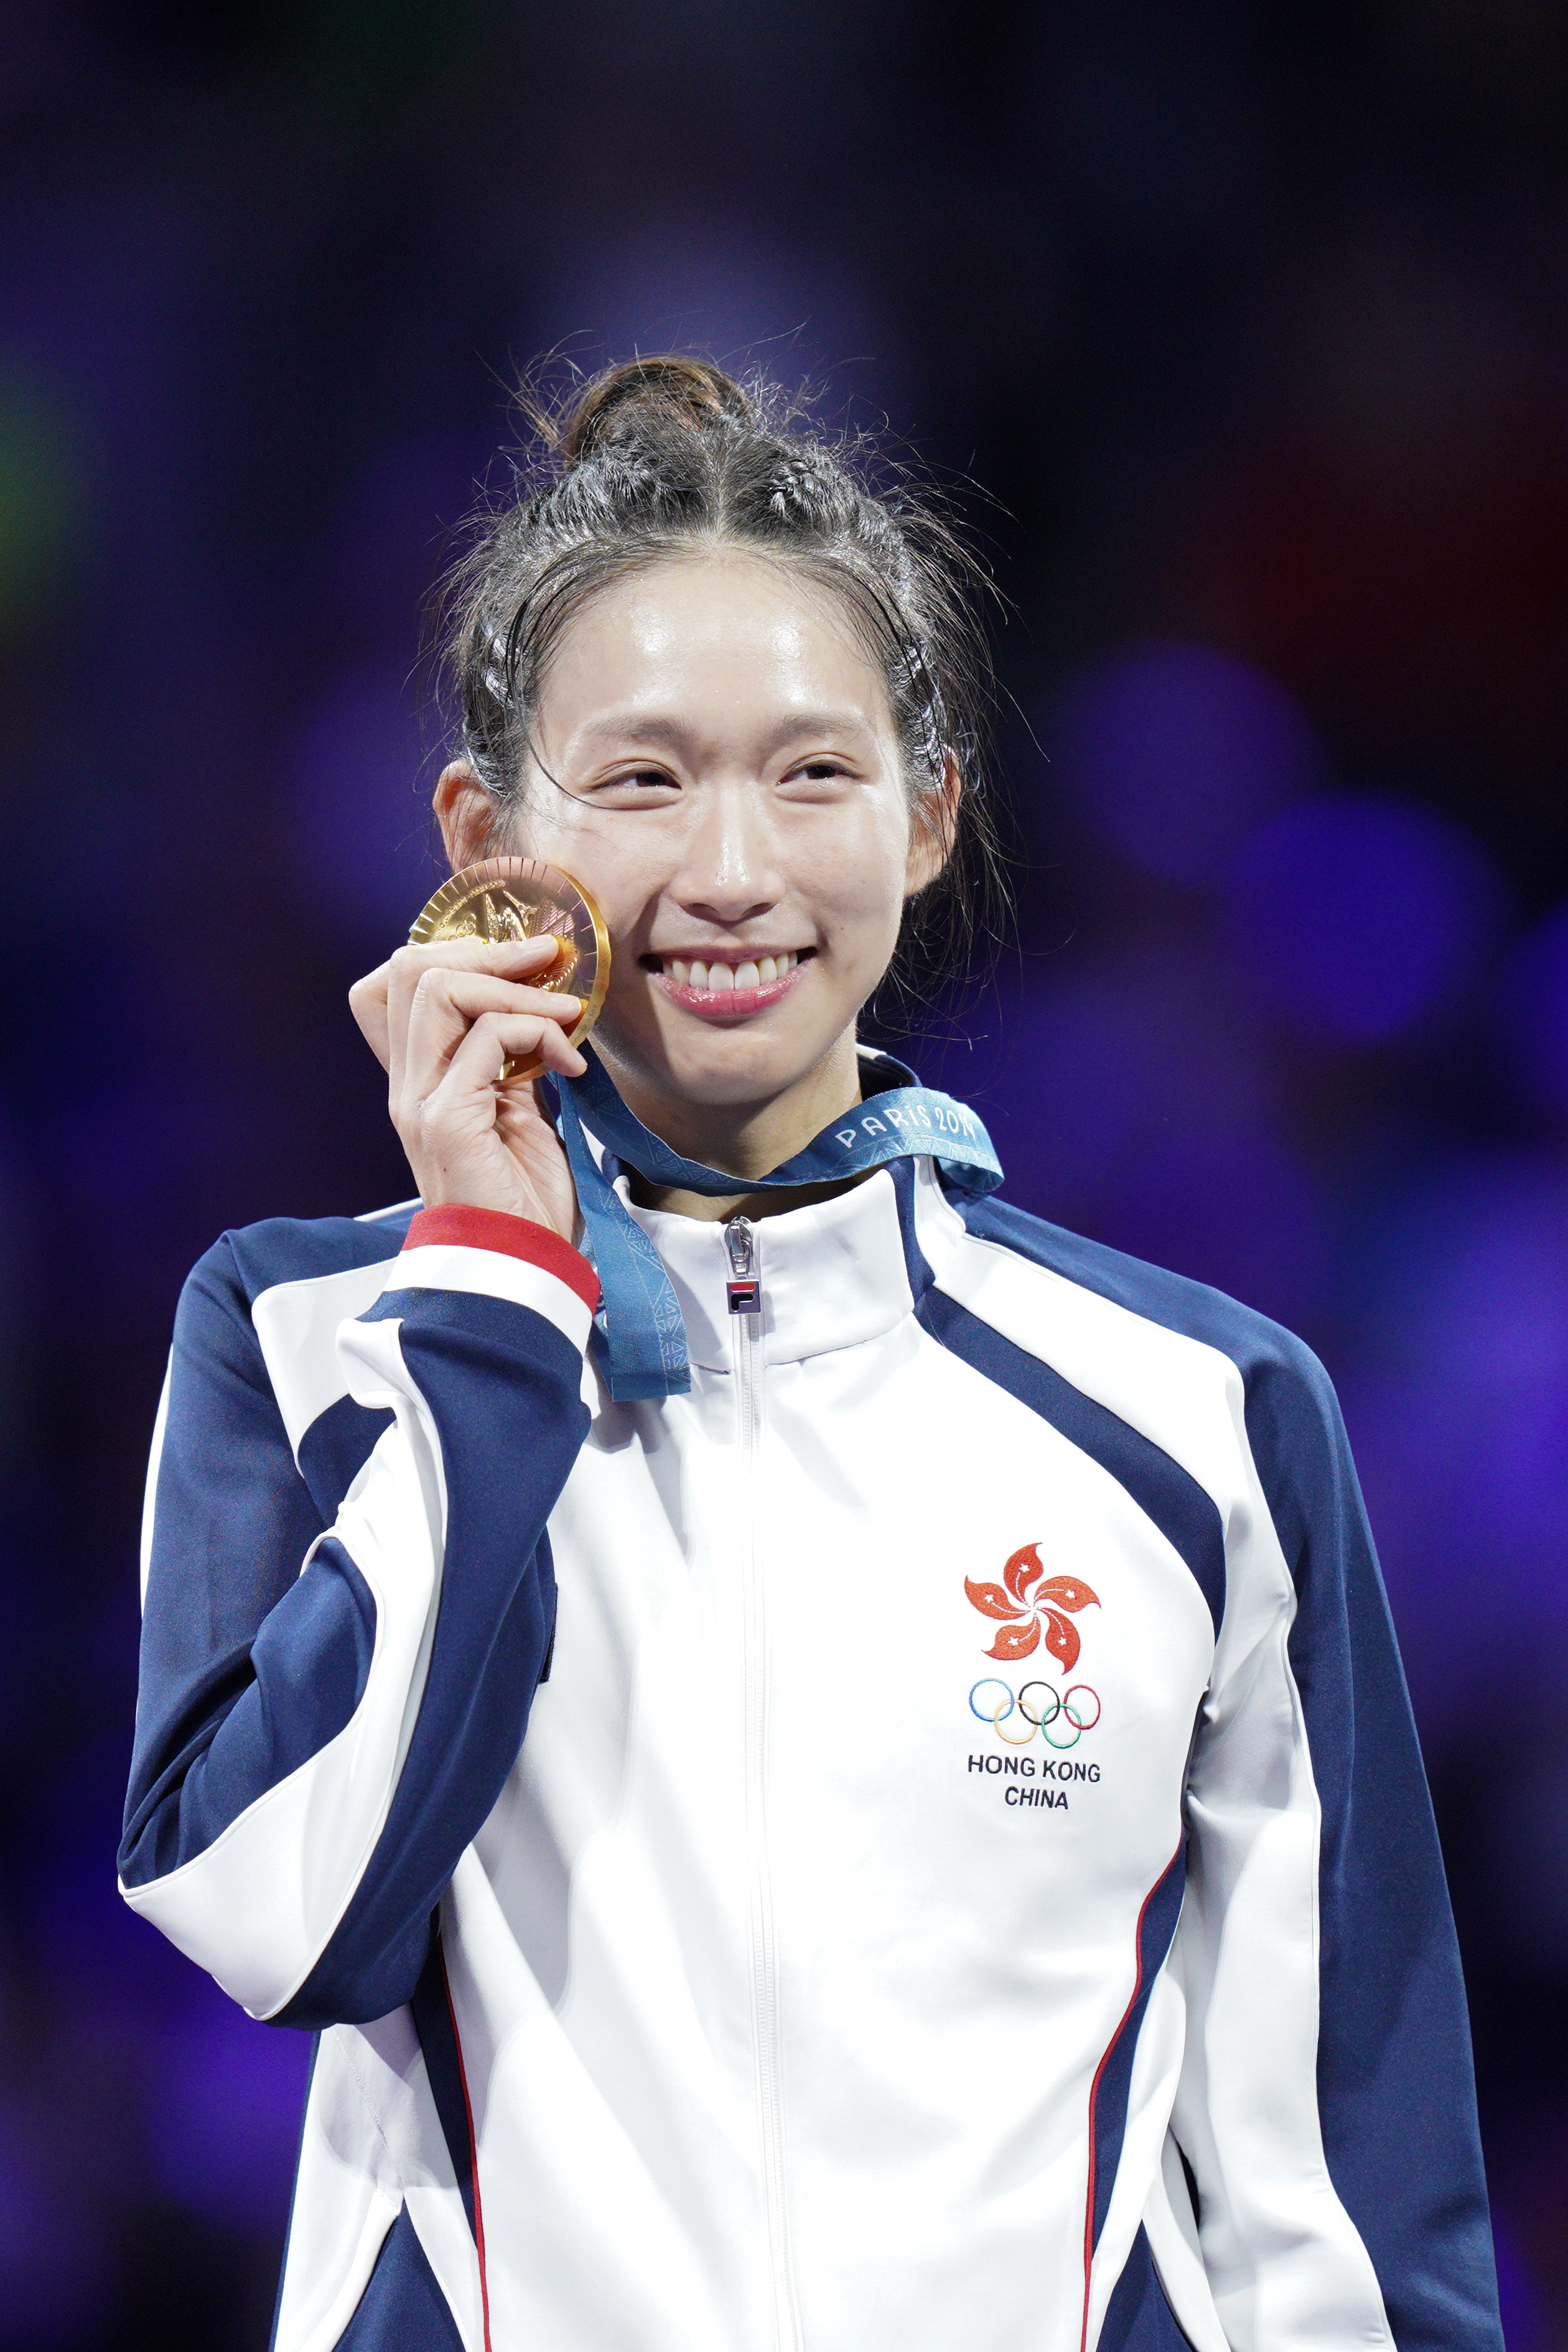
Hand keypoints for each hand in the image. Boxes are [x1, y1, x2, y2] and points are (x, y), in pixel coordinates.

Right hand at [349, 935, 584, 1239]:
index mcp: (418, 1080)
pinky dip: (539, 1031)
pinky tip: (570, 1064)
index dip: (455, 953)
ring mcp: (420, 1101)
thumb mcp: (522, 1115)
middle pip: (410, 969)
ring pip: (439, 988)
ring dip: (516, 987)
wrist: (520, 1270)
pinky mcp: (447, 1120)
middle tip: (547, 964)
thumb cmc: (525, 1202)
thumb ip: (515, 1064)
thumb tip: (541, 1012)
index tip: (520, 965)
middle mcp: (407, 1085)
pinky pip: (487, 1037)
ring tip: (567, 1014)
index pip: (395, 985)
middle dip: (488, 951)